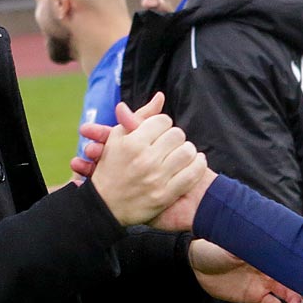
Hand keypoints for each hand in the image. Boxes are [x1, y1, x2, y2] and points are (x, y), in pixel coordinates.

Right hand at [88, 93, 207, 226]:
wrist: (105, 205)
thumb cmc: (111, 167)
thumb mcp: (118, 138)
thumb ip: (140, 116)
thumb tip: (161, 96)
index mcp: (132, 143)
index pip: (163, 121)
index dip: (162, 124)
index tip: (158, 132)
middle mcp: (145, 160)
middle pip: (177, 134)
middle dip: (174, 137)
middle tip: (169, 143)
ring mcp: (156, 179)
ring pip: (188, 152)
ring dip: (187, 150)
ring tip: (180, 153)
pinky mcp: (166, 195)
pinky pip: (192, 174)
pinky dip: (197, 165)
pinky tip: (192, 163)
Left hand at [189, 240, 302, 302]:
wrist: (198, 264)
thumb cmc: (215, 248)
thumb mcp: (231, 243)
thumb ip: (247, 244)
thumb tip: (261, 240)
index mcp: (268, 253)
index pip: (289, 259)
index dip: (301, 266)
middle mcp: (269, 268)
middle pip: (291, 278)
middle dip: (301, 287)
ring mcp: (263, 284)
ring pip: (284, 293)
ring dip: (292, 300)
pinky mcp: (254, 297)